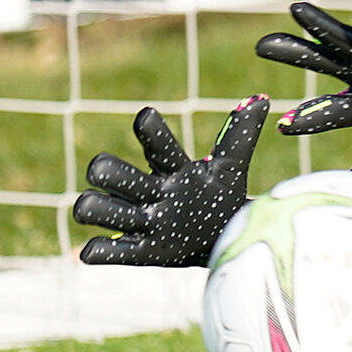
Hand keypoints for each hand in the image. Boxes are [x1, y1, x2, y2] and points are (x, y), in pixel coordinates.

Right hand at [73, 96, 268, 266]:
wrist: (220, 238)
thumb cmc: (218, 195)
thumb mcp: (230, 167)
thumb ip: (240, 136)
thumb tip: (261, 100)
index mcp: (171, 169)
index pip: (158, 145)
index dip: (151, 131)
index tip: (147, 116)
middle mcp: (149, 191)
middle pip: (112, 173)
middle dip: (105, 170)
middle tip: (102, 170)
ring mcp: (141, 221)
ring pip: (98, 208)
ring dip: (93, 207)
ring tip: (91, 205)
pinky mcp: (140, 251)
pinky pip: (107, 252)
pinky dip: (97, 250)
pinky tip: (93, 249)